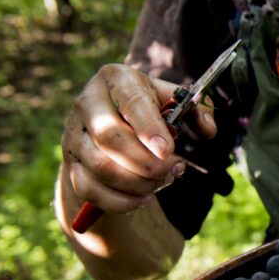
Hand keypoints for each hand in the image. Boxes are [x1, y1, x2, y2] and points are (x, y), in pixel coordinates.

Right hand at [60, 64, 217, 214]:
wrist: (113, 122)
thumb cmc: (149, 109)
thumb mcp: (173, 100)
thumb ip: (197, 111)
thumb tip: (207, 130)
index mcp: (116, 79)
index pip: (131, 102)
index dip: (149, 128)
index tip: (167, 151)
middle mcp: (88, 103)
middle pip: (110, 137)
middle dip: (146, 162)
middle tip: (174, 169)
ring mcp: (74, 134)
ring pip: (100, 167)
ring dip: (137, 182)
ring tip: (162, 181)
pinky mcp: (71, 163)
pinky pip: (88, 189)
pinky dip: (119, 201)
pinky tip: (143, 198)